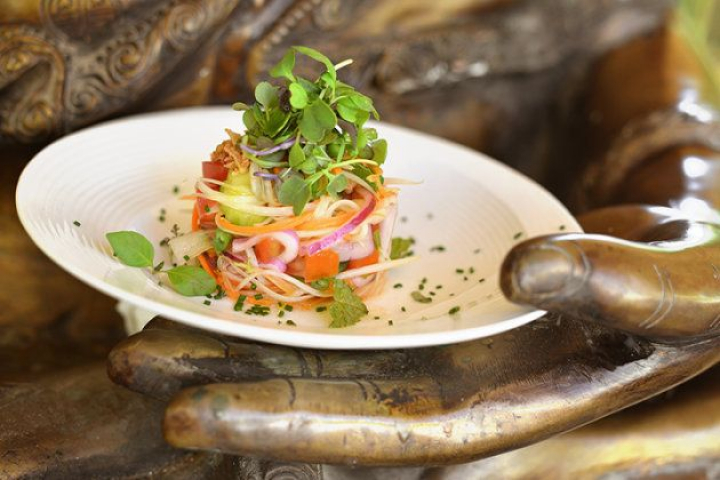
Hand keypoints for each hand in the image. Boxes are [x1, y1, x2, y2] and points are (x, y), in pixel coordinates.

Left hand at [107, 204, 719, 464]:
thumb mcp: (714, 290)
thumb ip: (637, 289)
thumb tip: (532, 271)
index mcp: (562, 426)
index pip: (407, 446)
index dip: (296, 436)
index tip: (185, 418)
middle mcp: (511, 422)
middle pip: (355, 428)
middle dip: (245, 411)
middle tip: (139, 377)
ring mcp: (491, 387)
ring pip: (361, 393)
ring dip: (265, 377)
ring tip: (165, 357)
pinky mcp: (485, 352)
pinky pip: (391, 358)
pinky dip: (321, 356)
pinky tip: (263, 336)